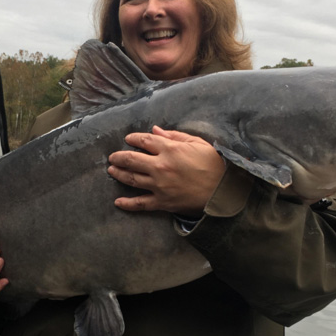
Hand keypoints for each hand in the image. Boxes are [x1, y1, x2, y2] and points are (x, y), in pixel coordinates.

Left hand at [107, 126, 225, 215]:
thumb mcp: (197, 143)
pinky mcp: (162, 202)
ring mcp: (159, 186)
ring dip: (119, 174)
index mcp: (170, 149)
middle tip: (112, 157)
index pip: (144, 141)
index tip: (128, 139)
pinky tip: (118, 202)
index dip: (133, 139)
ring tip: (111, 170)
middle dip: (119, 157)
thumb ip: (175, 136)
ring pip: (131, 179)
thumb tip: (155, 130)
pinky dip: (127, 204)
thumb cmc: (214, 164)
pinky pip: (140, 204)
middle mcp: (160, 167)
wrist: (223, 191)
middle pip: (131, 159)